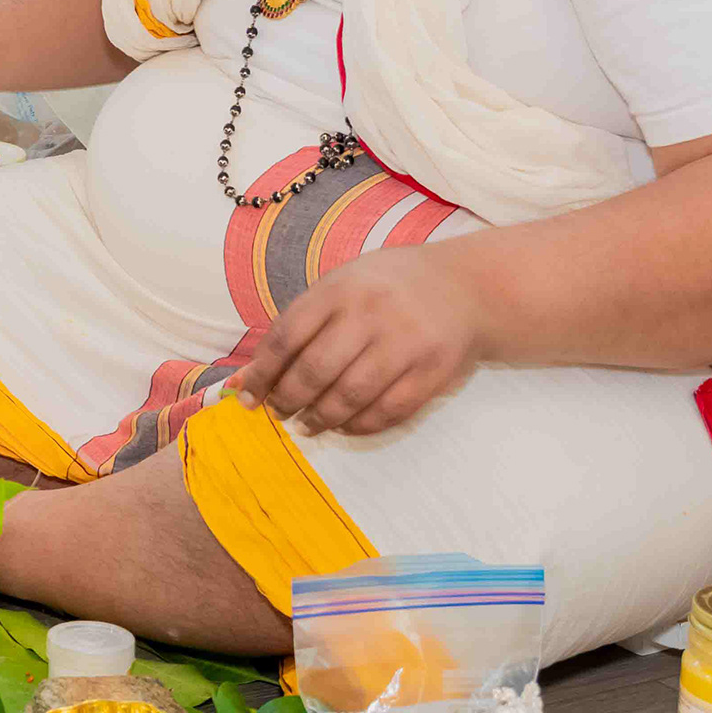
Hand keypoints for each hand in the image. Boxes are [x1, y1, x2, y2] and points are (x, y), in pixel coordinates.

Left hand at [240, 247, 491, 436]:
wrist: (466, 286)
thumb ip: (297, 327)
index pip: (287, 337)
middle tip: (280, 413)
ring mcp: (404, 343)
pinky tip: (344, 425)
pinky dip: (359, 426)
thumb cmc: (388, 287)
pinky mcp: (432, 372)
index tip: (248, 396)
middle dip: (288, 400)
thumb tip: (245, 379)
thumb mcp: (341, 287)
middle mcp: (371, 313)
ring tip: (308, 425)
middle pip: (315, 371)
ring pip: (349, 396)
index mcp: (341, 288)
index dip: (262, 373)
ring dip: (320, 419)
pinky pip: (387, 411)